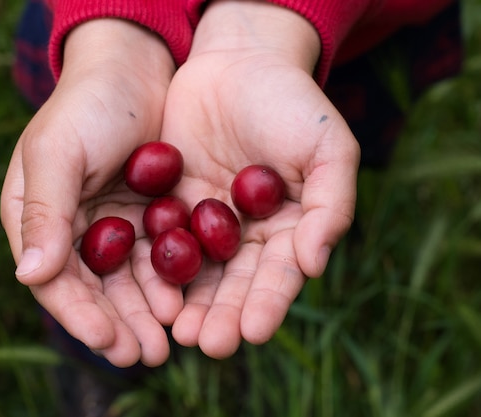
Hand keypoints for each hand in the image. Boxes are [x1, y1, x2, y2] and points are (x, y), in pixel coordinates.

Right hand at [0, 20, 180, 366]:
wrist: (135, 69)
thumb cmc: (87, 105)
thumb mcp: (58, 152)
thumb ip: (45, 212)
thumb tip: (29, 277)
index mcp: (36, 217)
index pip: (54, 279)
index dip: (79, 314)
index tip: (108, 342)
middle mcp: (72, 229)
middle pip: (93, 290)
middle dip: (117, 325)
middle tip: (144, 356)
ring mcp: (111, 225)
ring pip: (126, 281)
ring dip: (144, 312)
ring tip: (166, 341)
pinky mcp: (147, 216)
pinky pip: (155, 258)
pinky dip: (166, 281)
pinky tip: (182, 301)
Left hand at [162, 0, 360, 357]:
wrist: (238, 61)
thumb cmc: (292, 102)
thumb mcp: (328, 145)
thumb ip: (332, 204)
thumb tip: (316, 264)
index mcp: (289, 228)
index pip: (280, 275)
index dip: (269, 303)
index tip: (254, 332)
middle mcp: (247, 235)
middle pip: (236, 284)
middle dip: (224, 314)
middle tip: (208, 344)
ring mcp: (207, 222)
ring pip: (198, 271)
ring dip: (189, 303)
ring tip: (179, 332)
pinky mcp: (171, 205)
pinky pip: (163, 239)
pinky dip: (157, 265)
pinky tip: (148, 291)